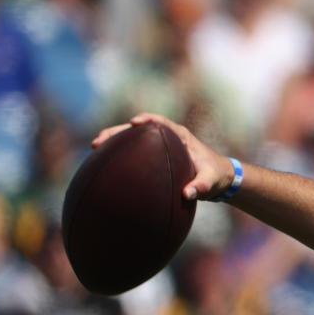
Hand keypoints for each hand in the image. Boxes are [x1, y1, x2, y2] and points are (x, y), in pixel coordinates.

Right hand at [92, 113, 234, 200]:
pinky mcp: (154, 156)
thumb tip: (187, 194)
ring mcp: (159, 146)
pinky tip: (102, 162)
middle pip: (139, 129)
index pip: (162, 123)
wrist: (219, 179)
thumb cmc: (216, 176)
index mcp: (182, 137)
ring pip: (133, 139)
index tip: (134, 122)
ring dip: (114, 141)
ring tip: (94, 147)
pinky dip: (120, 154)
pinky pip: (134, 152)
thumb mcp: (212, 182)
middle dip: (119, 131)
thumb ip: (202, 187)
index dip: (148, 120)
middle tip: (100, 139)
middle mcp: (169, 138)